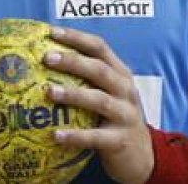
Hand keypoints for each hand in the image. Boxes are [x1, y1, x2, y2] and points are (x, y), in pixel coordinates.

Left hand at [44, 26, 153, 183]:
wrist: (143, 156)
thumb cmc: (114, 119)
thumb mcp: (109, 93)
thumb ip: (87, 79)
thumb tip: (44, 62)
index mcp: (121, 74)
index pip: (100, 48)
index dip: (77, 38)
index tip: (51, 32)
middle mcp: (125, 90)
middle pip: (99, 70)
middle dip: (73, 61)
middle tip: (47, 57)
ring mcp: (125, 115)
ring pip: (99, 100)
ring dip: (73, 94)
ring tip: (48, 91)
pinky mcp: (120, 140)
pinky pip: (96, 137)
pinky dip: (76, 136)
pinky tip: (56, 135)